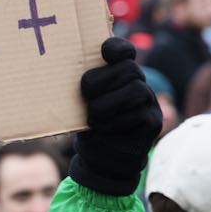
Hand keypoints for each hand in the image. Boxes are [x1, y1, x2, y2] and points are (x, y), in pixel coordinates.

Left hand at [68, 37, 161, 196]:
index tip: (103, 53)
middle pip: (129, 69)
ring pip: (136, 90)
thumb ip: (85, 88)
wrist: (102, 162)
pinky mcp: (152, 123)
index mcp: (119, 75)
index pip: (124, 51)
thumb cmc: (90, 126)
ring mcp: (149, 103)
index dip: (116, 48)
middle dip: (103, 80)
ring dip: (109, 103)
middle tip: (86, 93)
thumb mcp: (83, 104)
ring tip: (93, 116)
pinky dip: (116, 122)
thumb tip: (58, 73)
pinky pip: (138, 115)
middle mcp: (138, 85)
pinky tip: (103, 129)